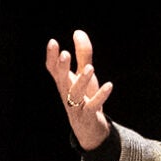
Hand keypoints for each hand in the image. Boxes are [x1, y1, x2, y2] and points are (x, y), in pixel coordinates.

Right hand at [46, 30, 114, 152]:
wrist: (88, 129)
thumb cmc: (84, 97)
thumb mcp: (83, 74)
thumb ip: (82, 53)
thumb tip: (78, 32)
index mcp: (63, 82)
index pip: (53, 69)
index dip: (51, 57)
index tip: (53, 42)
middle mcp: (66, 93)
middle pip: (61, 79)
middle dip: (62, 67)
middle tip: (65, 54)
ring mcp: (76, 105)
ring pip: (75, 93)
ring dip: (82, 81)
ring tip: (90, 68)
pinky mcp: (88, 115)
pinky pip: (93, 106)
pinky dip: (100, 96)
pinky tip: (109, 85)